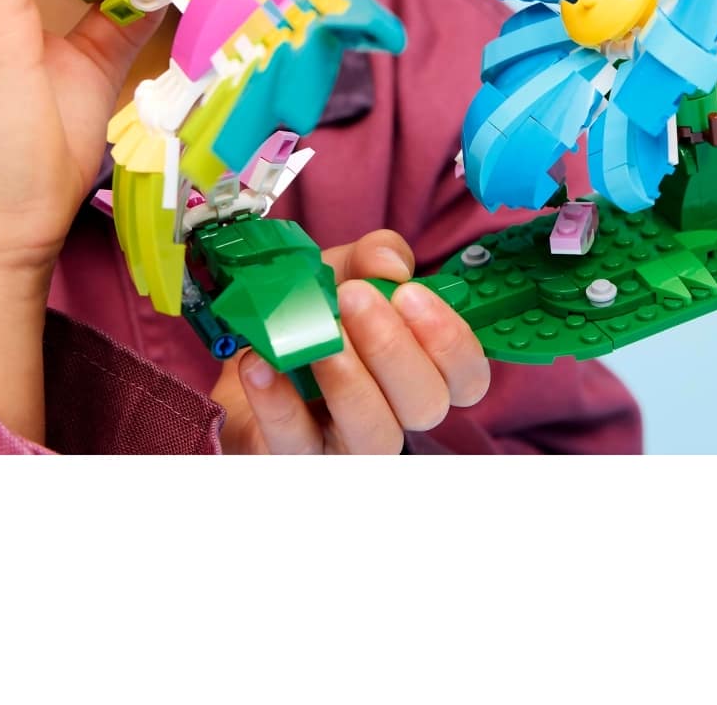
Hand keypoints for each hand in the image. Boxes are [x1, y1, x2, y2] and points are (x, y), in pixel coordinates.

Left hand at [212, 230, 491, 453]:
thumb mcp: (347, 268)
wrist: (248, 345)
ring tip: (318, 336)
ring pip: (375, 436)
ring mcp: (348, 445)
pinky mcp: (295, 459)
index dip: (449, 340)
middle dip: (393, 347)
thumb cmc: (316, 310)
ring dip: (348, 379)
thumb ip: (376, 256)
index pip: (468, 377)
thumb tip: (390, 267)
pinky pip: (295, 443)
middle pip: (426, 405)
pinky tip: (261, 364)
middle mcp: (397, 414)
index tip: (409, 293)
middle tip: (355, 296)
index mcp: (423, 370)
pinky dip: (278, 402)